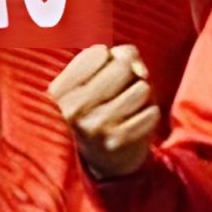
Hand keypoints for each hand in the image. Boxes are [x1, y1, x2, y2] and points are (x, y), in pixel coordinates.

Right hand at [49, 44, 161, 177]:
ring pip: (142, 88)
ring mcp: (95, 126)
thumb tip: (141, 70)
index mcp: (59, 90)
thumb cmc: (103, 106)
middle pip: (122, 66)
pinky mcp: (119, 141)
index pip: (98, 52)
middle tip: (121, 91)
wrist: (104, 159)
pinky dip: (150, 113)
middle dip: (130, 74)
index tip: (106, 73)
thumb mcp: (97, 78)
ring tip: (129, 107)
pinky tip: (135, 122)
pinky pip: (152, 111)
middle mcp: (72, 109)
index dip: (111, 58)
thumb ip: (120, 56)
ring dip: (142, 94)